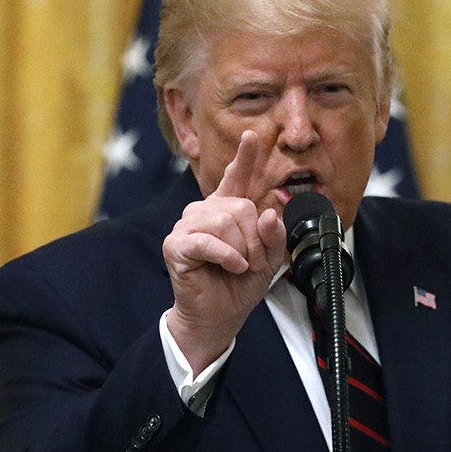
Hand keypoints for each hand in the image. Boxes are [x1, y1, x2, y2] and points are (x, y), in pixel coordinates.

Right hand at [163, 131, 287, 369]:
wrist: (219, 315)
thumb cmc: (239, 285)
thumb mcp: (269, 259)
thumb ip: (274, 235)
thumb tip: (270, 213)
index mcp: (227, 210)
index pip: (236, 178)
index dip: (245, 157)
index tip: (252, 136)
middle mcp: (205, 212)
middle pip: (241, 207)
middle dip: (255, 239)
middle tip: (251, 261)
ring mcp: (188, 226)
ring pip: (226, 222)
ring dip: (242, 250)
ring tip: (238, 267)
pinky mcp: (176, 244)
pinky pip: (209, 241)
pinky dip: (227, 257)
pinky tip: (232, 267)